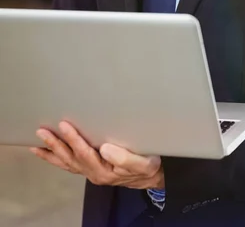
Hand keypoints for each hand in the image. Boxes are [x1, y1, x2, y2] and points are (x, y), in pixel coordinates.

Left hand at [30, 121, 164, 188]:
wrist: (150, 177)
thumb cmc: (147, 166)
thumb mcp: (143, 162)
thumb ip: (125, 157)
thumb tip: (105, 148)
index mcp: (104, 170)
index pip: (85, 153)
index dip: (74, 139)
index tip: (64, 125)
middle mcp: (93, 172)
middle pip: (71, 158)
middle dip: (56, 144)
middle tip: (42, 131)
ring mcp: (90, 172)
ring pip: (67, 162)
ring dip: (51, 152)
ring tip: (36, 143)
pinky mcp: (90, 168)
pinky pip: (69, 164)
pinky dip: (56, 158)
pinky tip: (46, 151)